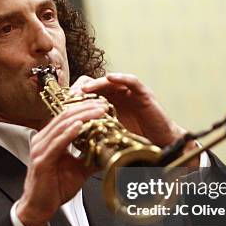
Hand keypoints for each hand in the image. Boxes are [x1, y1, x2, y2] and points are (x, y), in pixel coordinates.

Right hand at [17, 100, 107, 225]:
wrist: (40, 208)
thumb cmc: (54, 188)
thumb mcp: (78, 170)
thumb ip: (91, 157)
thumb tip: (110, 152)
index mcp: (49, 139)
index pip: (67, 117)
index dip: (84, 109)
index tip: (102, 106)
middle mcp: (42, 140)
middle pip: (65, 117)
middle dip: (85, 109)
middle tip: (103, 104)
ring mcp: (40, 149)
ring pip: (62, 126)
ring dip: (81, 117)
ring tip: (97, 111)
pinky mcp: (41, 161)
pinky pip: (56, 143)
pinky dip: (68, 133)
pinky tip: (79, 125)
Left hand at [73, 73, 199, 164]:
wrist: (160, 148)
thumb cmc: (136, 143)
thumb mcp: (109, 137)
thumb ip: (94, 133)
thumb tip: (71, 137)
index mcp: (109, 105)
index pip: (90, 94)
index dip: (77, 96)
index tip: (64, 104)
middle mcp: (119, 96)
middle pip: (97, 84)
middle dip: (83, 88)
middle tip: (72, 96)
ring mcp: (131, 94)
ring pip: (112, 81)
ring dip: (97, 83)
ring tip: (85, 88)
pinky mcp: (144, 94)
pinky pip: (132, 81)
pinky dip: (121, 77)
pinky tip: (110, 77)